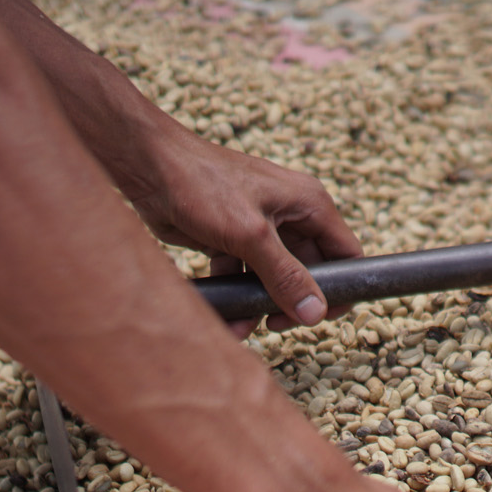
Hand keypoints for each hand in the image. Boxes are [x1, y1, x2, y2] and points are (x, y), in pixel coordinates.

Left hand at [126, 129, 362, 327]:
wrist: (145, 166)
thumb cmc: (201, 183)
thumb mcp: (250, 234)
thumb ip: (285, 276)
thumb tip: (314, 313)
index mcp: (309, 204)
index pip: (346, 253)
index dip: (343, 287)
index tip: (323, 317)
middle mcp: (290, 216)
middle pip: (310, 272)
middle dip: (295, 302)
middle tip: (276, 323)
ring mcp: (260, 229)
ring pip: (275, 279)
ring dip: (261, 305)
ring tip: (242, 324)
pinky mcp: (232, 240)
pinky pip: (244, 277)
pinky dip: (236, 295)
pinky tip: (224, 312)